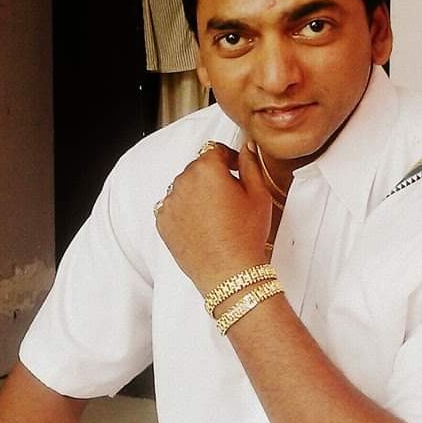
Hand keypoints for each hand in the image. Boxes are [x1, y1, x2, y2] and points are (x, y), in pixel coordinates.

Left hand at [155, 141, 272, 292]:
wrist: (229, 272)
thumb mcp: (259, 195)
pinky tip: (202, 225)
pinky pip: (173, 207)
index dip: (229, 159)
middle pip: (197, 169)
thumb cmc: (245, 237)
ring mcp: (170, 203)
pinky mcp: (163, 222)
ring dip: (197, 193)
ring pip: (184, 188)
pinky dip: (184, 211)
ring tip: (215, 215)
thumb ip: (250, 165)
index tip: (235, 169)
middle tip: (229, 199)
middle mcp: (183, 182)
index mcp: (207, 169)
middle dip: (212, 177)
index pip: (215, 150)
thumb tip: (246, 149)